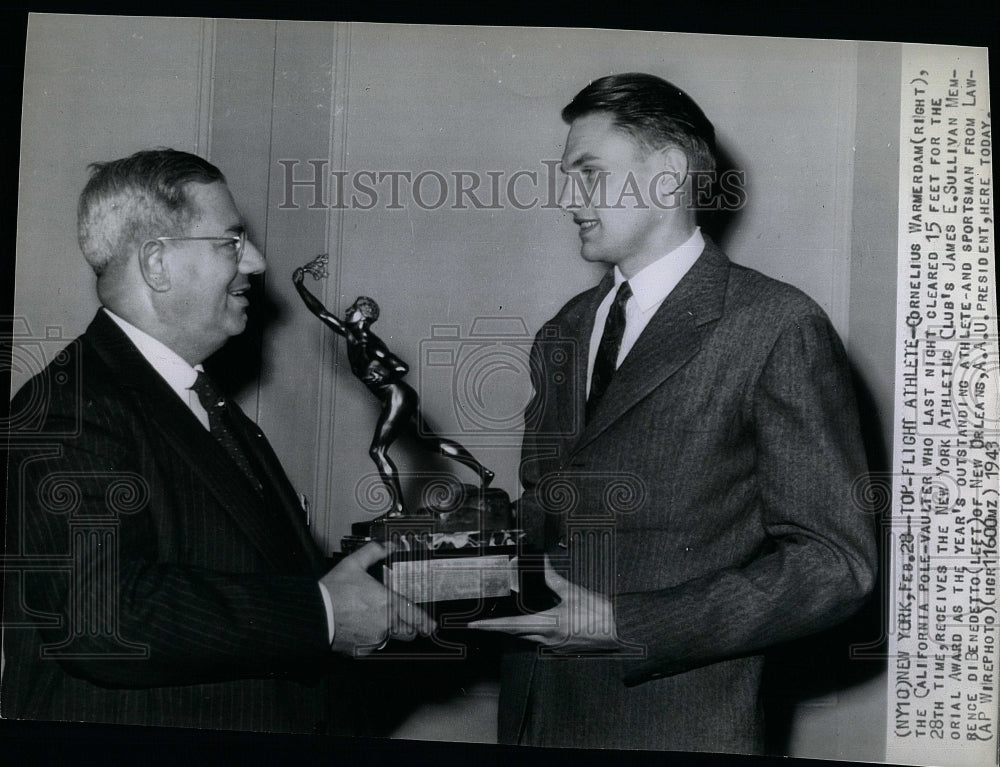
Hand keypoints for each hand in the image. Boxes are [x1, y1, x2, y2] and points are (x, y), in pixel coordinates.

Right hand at [320, 542, 436, 655]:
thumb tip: (387, 546)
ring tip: (371, 619)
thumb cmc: (333, 591)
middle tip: (403, 621)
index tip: (431, 625)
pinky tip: (360, 627)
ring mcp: (373, 638)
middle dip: (408, 627)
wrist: (315, 614)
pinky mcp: (362, 649)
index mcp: (387, 603)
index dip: (425, 622)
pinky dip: (370, 638)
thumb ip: (373, 552)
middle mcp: (384, 624)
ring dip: (387, 631)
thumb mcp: (353, 563)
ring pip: (389, 638)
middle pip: (406, 631)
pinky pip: (373, 645)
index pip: (415, 616)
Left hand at [468, 556, 619, 651]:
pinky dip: (531, 632)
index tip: (473, 625)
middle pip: (515, 634)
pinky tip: (532, 625)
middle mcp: (548, 639)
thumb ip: (553, 579)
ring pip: (527, 639)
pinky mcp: (564, 648)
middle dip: (499, 628)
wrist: (620, 630)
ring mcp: (556, 646)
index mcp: (548, 625)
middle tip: (482, 622)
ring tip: (501, 621)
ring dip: (515, 630)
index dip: (490, 625)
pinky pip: (541, 641)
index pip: (511, 627)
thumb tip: (541, 561)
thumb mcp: (573, 592)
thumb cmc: (599, 612)